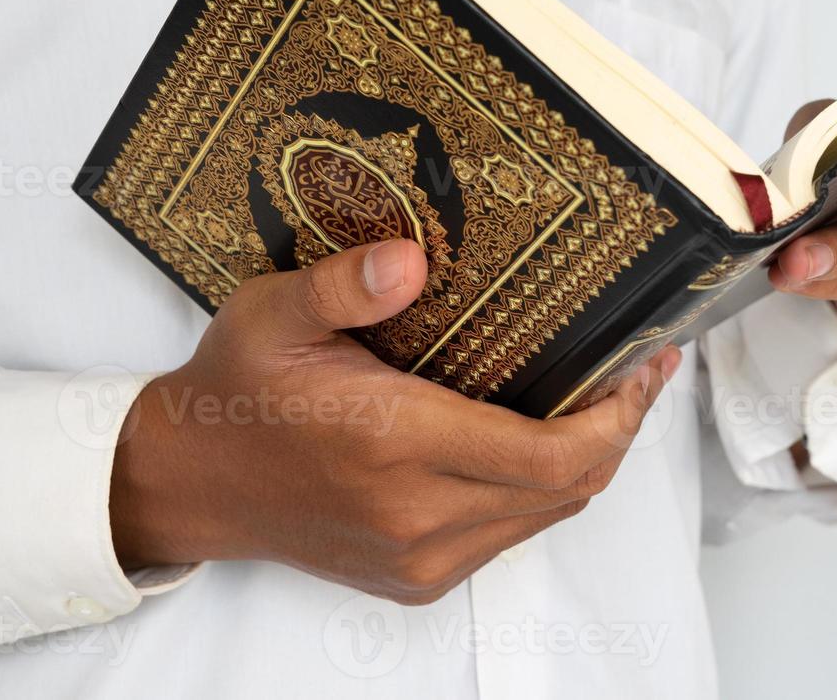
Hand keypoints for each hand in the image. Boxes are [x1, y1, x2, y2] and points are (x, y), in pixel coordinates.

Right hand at [110, 238, 677, 604]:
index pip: (549, 455)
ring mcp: (419, 558)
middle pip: (567, 488)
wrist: (193, 482)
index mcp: (393, 445)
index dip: (615, 417)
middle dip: (619, 430)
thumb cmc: (239, 392)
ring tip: (607, 398)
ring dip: (588, 462)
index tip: (642, 367)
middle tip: (641, 371)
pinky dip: (543, 492)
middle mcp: (415, 515)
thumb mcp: (273, 315)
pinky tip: (546, 441)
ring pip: (545, 516)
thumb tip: (410, 259)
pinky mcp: (416, 578)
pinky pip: (510, 535)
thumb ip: (343, 286)